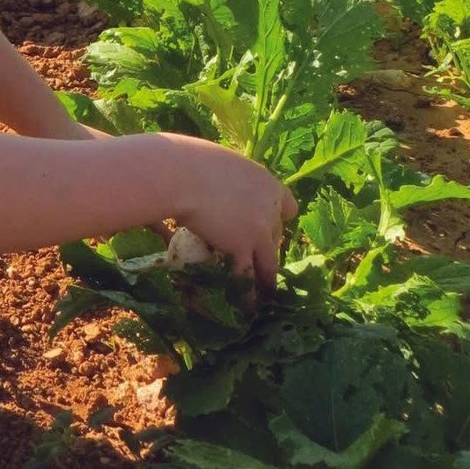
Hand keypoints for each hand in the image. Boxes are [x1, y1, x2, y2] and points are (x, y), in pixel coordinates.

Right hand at [168, 140, 297, 288]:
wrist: (180, 173)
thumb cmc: (191, 161)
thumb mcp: (223, 166)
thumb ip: (232, 183)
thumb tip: (220, 190)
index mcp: (268, 183)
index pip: (289, 208)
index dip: (278, 219)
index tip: (267, 226)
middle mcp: (270, 209)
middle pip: (276, 237)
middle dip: (264, 249)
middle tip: (252, 259)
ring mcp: (258, 230)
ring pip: (268, 264)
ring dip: (265, 282)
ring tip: (263, 299)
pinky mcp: (242, 247)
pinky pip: (247, 276)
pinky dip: (246, 294)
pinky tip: (245, 307)